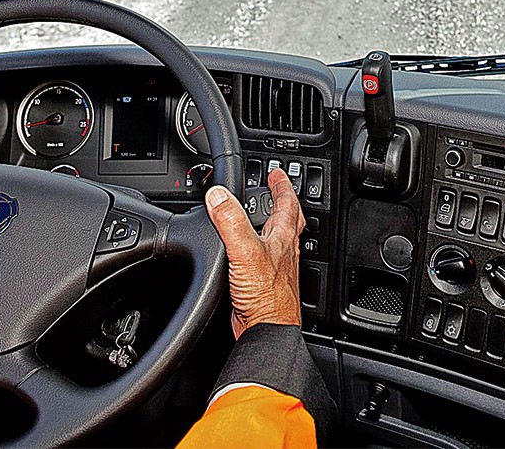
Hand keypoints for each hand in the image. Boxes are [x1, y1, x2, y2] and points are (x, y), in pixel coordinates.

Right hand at [204, 168, 305, 337]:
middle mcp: (282, 251)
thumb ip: (231, 221)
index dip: (281, 186)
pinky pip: (261, 259)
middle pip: (287, 220)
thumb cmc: (267, 297)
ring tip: (260, 217)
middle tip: (274, 190)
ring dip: (268, 225)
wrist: (266, 331)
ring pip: (275, 239)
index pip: (287, 203)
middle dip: (281, 203)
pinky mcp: (262, 284)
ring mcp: (274, 268)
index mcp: (282, 238)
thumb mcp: (244, 250)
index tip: (276, 173)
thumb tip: (218, 196)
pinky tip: (245, 255)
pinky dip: (254, 250)